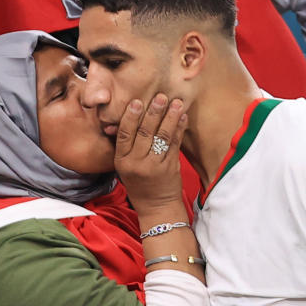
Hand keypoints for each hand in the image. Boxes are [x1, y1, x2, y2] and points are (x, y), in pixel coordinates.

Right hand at [114, 93, 187, 215]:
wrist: (156, 208)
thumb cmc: (139, 184)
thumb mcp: (125, 167)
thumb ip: (126, 146)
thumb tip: (126, 118)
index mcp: (122, 161)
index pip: (124, 134)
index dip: (131, 117)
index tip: (137, 101)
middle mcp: (137, 163)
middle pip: (145, 132)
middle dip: (154, 112)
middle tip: (160, 96)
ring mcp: (155, 166)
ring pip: (162, 136)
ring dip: (170, 117)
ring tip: (176, 102)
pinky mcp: (171, 168)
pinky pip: (175, 144)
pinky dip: (180, 129)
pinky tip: (183, 117)